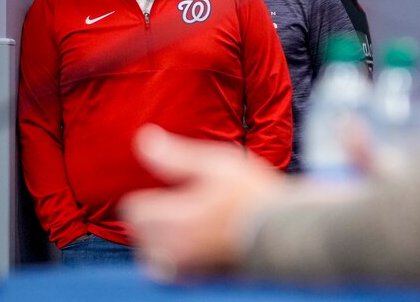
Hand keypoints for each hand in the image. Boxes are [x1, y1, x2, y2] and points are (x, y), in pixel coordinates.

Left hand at [119, 124, 285, 281]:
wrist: (287, 230)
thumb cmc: (254, 195)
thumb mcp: (216, 163)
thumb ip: (174, 155)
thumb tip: (143, 140)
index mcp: (176, 218)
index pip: (133, 209)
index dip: (148, 194)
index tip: (168, 189)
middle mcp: (176, 248)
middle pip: (138, 233)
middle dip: (151, 216)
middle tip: (179, 203)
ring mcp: (187, 268)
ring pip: (150, 254)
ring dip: (158, 239)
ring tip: (185, 224)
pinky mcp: (198, 279)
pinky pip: (168, 273)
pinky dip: (171, 259)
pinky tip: (192, 244)